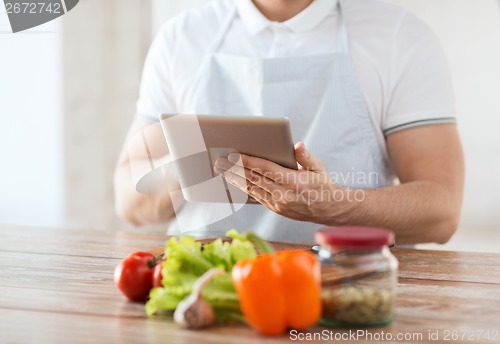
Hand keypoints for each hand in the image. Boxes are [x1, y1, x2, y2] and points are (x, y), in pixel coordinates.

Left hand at [214, 142, 348, 223]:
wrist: (329, 209)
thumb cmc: (323, 184)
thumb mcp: (318, 168)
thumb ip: (305, 156)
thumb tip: (297, 145)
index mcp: (292, 181)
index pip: (264, 169)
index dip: (247, 162)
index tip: (233, 155)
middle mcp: (283, 194)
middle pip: (253, 179)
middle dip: (234, 170)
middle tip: (219, 161)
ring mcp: (278, 204)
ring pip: (251, 189)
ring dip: (235, 180)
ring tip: (221, 171)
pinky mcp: (275, 209)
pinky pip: (256, 197)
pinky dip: (244, 188)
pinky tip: (235, 181)